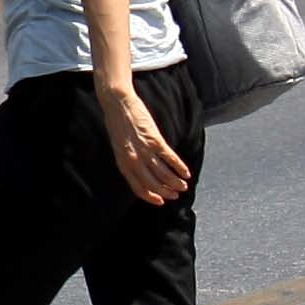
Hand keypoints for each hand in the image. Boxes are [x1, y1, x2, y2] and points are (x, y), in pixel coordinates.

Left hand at [98, 76, 190, 204]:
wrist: (118, 102)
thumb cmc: (118, 123)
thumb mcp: (119, 146)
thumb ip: (128, 159)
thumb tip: (141, 171)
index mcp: (122, 163)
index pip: (138, 187)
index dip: (151, 197)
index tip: (161, 201)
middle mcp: (132, 160)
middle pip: (153, 183)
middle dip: (166, 191)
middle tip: (177, 194)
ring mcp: (143, 150)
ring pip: (163, 173)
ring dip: (175, 182)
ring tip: (184, 186)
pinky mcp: (154, 139)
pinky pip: (169, 157)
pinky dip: (179, 166)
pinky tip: (186, 172)